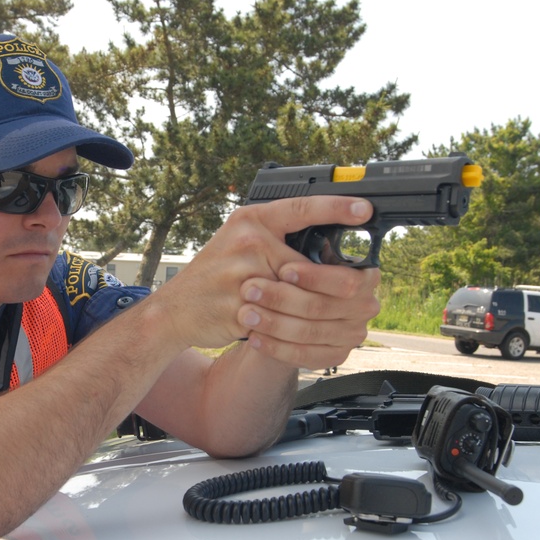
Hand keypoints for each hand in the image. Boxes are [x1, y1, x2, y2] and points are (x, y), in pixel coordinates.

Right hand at [149, 194, 379, 362]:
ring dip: (316, 313)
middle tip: (362, 292)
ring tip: (333, 318)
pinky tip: (296, 331)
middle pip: (309, 266)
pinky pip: (279, 321)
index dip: (336, 208)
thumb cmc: (215, 276)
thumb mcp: (240, 243)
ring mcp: (240, 276)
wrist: (174, 310)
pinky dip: (290, 329)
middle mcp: (246, 243)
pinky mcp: (238, 308)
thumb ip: (276, 241)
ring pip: (299, 298)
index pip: (301, 208)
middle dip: (335, 286)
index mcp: (250, 221)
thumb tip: (329, 247)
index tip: (365, 209)